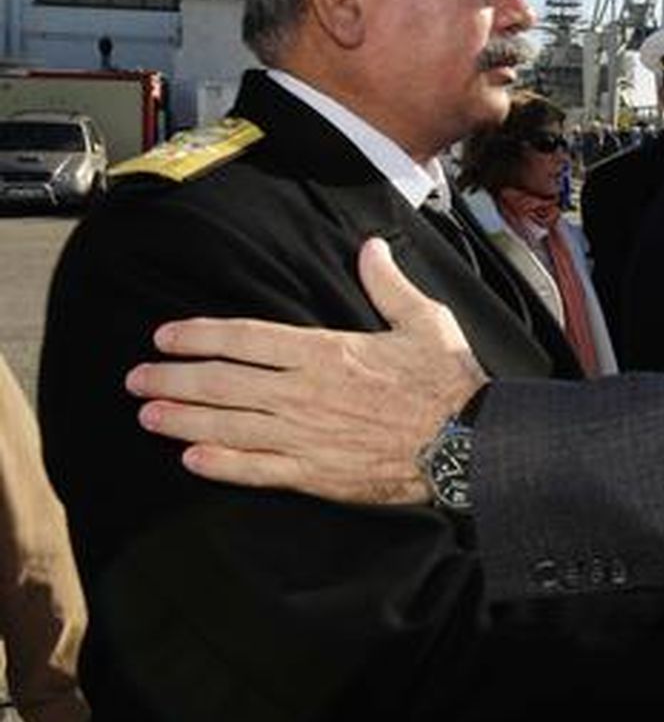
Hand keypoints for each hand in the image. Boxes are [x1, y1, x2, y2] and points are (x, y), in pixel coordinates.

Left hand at [126, 238, 486, 504]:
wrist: (467, 442)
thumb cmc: (446, 380)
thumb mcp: (423, 319)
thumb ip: (388, 283)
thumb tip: (369, 247)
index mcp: (325, 351)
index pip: (246, 338)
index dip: (200, 336)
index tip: (167, 335)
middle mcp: (304, 392)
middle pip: (222, 382)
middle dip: (174, 377)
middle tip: (137, 377)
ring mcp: (305, 436)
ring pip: (228, 425)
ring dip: (182, 418)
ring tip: (148, 414)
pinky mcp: (316, 474)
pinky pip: (256, 470)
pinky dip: (220, 464)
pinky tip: (192, 458)